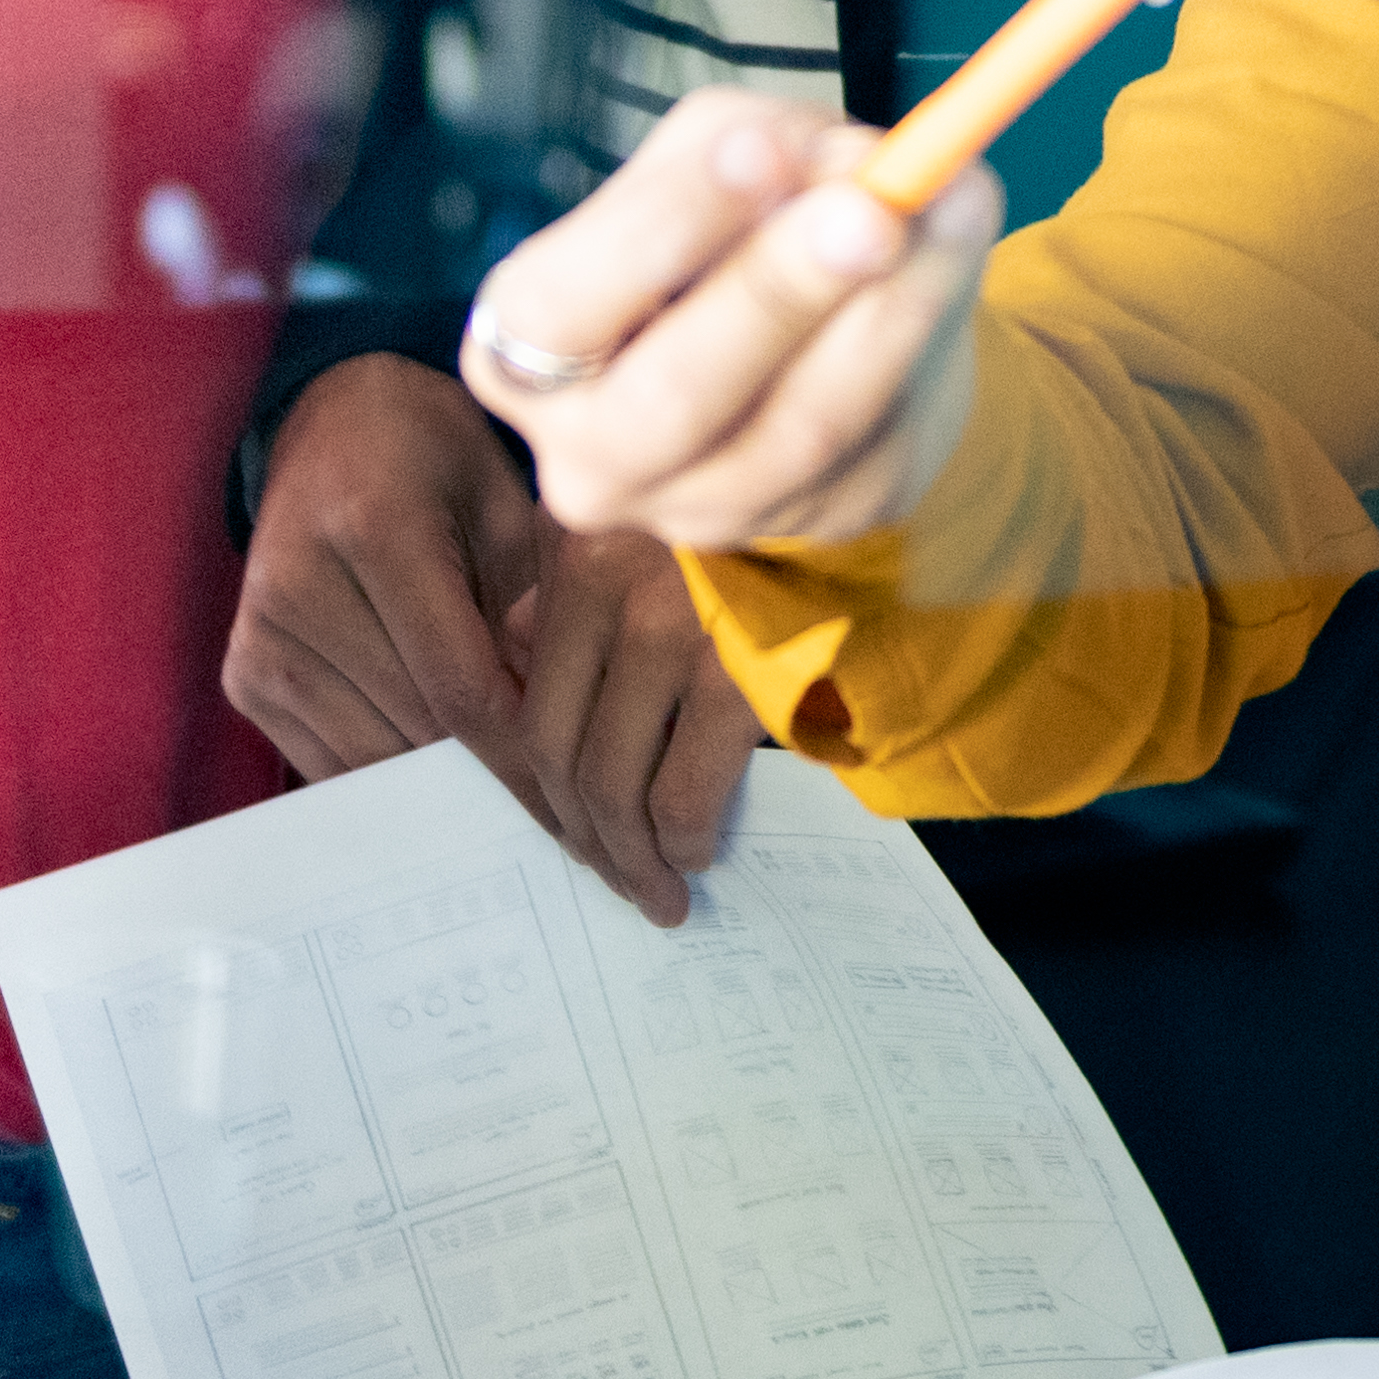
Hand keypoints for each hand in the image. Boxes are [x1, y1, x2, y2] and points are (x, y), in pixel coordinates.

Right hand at [221, 358, 758, 927]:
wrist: (332, 420)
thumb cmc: (438, 458)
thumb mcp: (509, 503)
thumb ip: (541, 605)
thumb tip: (570, 730)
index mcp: (375, 528)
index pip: (461, 687)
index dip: (525, 761)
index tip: (580, 814)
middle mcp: (301, 584)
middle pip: (417, 730)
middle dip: (493, 778)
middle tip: (565, 820)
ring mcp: (262, 635)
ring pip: (372, 758)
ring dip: (441, 785)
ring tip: (509, 799)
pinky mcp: (244, 672)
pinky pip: (328, 760)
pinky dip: (390, 774)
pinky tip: (440, 773)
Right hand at [472, 93, 996, 561]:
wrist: (795, 333)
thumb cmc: (721, 225)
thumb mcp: (712, 153)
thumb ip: (760, 141)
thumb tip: (849, 167)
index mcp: (519, 351)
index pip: (559, 311)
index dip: (659, 230)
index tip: (758, 145)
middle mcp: (594, 456)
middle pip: (677, 396)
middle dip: (780, 290)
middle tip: (870, 208)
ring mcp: (706, 508)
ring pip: (805, 424)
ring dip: (895, 305)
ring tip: (954, 198)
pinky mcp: (817, 519)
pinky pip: (883, 435)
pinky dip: (933, 331)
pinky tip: (960, 245)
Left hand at [490, 523, 763, 931]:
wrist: (856, 488)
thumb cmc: (761, 509)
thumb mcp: (648, 511)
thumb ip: (577, 571)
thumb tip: (521, 643)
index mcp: (579, 547)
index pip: (528, 695)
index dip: (541, 781)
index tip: (570, 824)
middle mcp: (609, 587)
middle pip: (559, 749)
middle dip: (581, 833)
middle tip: (611, 877)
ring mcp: (670, 630)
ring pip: (611, 782)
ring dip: (628, 856)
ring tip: (654, 891)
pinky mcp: (738, 673)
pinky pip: (684, 789)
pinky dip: (681, 839)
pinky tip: (692, 854)